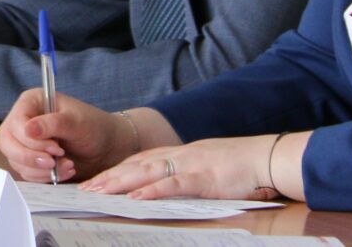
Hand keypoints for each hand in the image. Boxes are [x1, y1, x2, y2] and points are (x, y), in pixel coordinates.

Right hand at [0, 89, 156, 182]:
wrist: (105, 148)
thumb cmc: (93, 127)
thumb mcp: (77, 122)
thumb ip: (53, 124)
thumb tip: (27, 130)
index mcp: (31, 103)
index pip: (16, 123)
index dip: (31, 140)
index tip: (56, 148)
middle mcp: (23, 121)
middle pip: (8, 143)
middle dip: (30, 157)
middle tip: (52, 163)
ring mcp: (24, 142)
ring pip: (16, 161)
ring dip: (41, 169)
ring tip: (67, 165)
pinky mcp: (30, 160)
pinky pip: (26, 173)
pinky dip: (44, 177)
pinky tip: (63, 171)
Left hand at [82, 132, 298, 201]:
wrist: (265, 156)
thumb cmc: (238, 164)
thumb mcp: (205, 166)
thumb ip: (184, 173)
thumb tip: (164, 186)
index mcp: (179, 153)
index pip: (139, 160)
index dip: (116, 170)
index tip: (95, 181)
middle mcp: (179, 156)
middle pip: (136, 165)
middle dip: (109, 177)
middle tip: (86, 189)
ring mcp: (190, 165)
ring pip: (148, 173)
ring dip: (121, 183)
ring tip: (100, 192)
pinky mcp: (203, 178)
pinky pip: (173, 184)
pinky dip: (152, 191)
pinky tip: (136, 198)